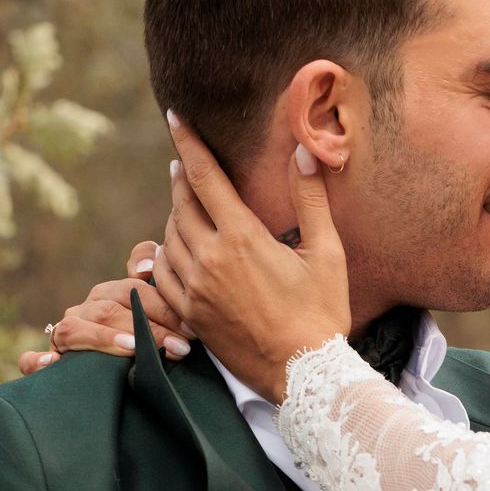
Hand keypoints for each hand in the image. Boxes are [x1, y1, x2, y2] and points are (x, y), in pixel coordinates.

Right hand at [16, 241, 193, 374]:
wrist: (123, 384)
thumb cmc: (149, 342)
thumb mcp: (162, 315)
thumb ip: (157, 280)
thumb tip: (143, 268)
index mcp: (110, 295)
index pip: (131, 289)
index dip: (160, 305)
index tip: (190, 327)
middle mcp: (85, 311)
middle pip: (110, 309)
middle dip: (148, 328)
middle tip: (180, 348)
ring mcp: (64, 335)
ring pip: (75, 329)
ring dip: (103, 338)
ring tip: (132, 348)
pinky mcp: (47, 361)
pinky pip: (30, 360)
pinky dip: (36, 361)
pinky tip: (51, 363)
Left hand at [151, 111, 349, 401]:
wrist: (303, 374)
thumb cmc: (323, 312)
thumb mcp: (326, 253)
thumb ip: (310, 199)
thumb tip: (303, 150)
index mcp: (242, 238)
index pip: (205, 178)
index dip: (188, 143)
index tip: (175, 117)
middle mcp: (210, 260)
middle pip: (182, 204)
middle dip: (183, 178)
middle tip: (185, 162)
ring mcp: (195, 290)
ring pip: (169, 238)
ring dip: (176, 215)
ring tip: (187, 204)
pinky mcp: (189, 316)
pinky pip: (163, 275)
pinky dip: (165, 255)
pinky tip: (175, 250)